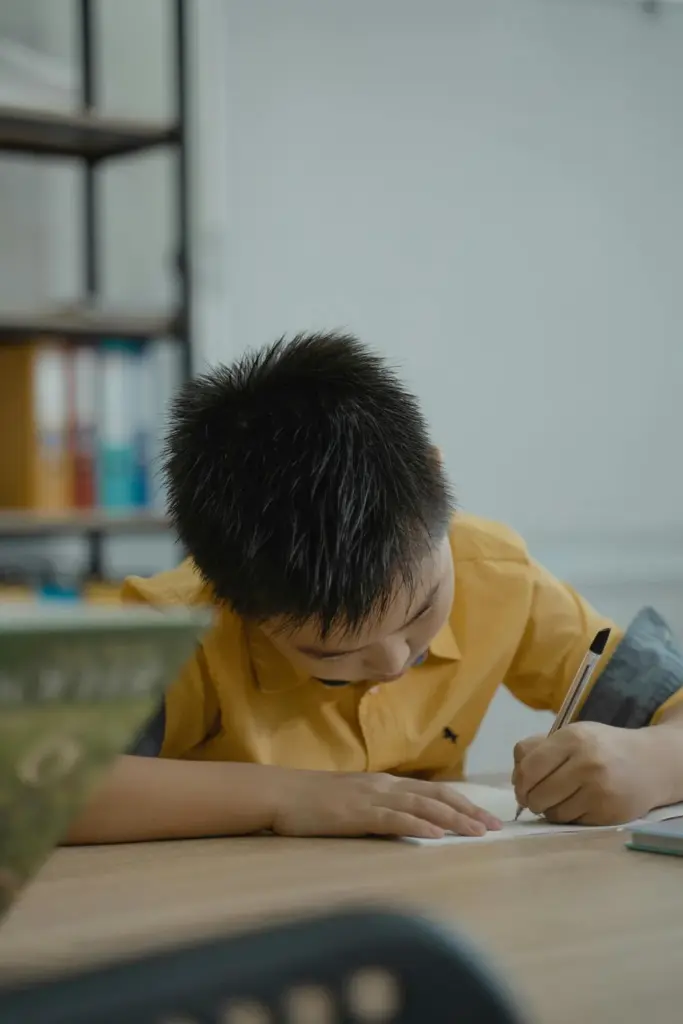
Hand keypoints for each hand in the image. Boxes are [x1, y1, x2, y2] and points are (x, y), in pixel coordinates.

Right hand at [271, 770, 501, 838]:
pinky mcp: (357, 813)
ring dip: (453, 819)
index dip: (463, 804)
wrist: (282, 794)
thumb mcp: (355, 801)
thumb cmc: (314, 802)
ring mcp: (372, 797)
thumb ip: (381, 808)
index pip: (434, 792)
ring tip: (477, 832)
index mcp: (386, 783)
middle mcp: (385, 786)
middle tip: (495, 827)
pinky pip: (394, 818)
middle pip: (437, 796)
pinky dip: (418, 825)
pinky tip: (436, 834)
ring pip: (422, 805)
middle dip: (469, 811)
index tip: (488, 819)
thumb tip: (407, 822)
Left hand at [512, 722, 658, 825]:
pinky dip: (568, 817)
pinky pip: (571, 822)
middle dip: (530, 800)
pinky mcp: (608, 812)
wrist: (651, 763)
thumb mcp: (572, 735)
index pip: (528, 767)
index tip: (521, 788)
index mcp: (572, 738)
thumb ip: (538, 749)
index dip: (519, 782)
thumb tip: (515, 778)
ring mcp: (598, 789)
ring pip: (552, 812)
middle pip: (537, 793)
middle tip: (535, 798)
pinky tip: (578, 805)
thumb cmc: (602, 748)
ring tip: (559, 800)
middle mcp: (586, 762)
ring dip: (549, 810)